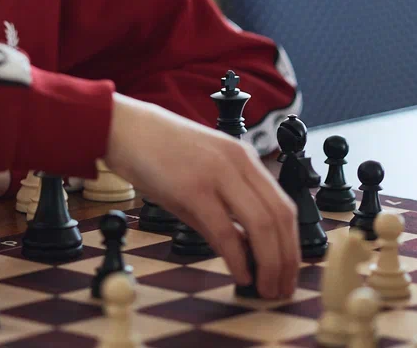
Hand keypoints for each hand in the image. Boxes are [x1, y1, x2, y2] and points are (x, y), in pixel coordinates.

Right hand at [103, 93, 299, 298]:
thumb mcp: (202, 178)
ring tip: (265, 288)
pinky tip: (240, 274)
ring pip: (261, 224)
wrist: (124, 128)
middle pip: (280, 217)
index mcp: (244, 159)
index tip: (290, 270)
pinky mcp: (192, 189)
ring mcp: (216, 174)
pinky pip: (225, 230)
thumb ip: (225, 212)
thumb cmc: (159, 152)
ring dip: (269, 263)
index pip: (284, 206)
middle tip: (282, 288)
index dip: (292, 244)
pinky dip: (237, 258)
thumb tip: (244, 252)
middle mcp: (237, 163)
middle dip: (286, 260)